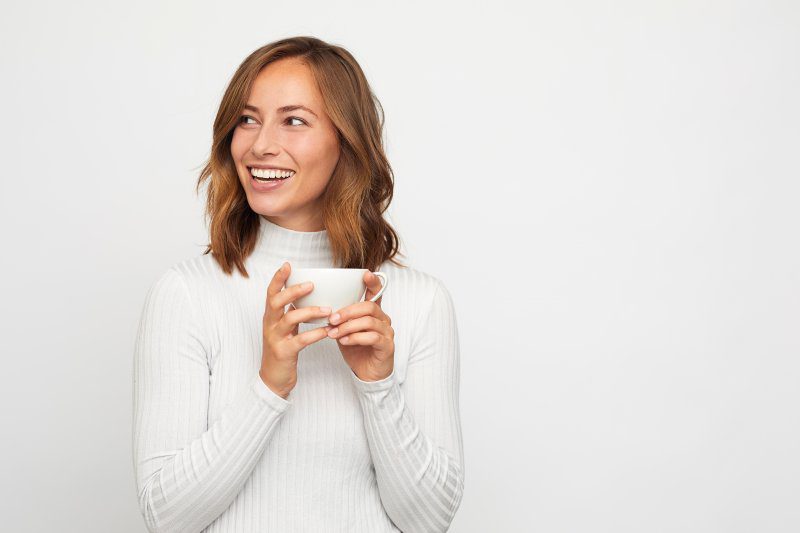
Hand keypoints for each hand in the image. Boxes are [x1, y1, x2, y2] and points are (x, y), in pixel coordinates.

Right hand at [260, 262, 332, 398]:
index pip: (271, 293)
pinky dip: (316, 334)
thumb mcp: (284, 329)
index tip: (288, 265)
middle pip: (276, 301)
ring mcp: (275, 339)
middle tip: (311, 285)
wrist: (273, 379)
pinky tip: (328, 331)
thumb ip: (292, 312)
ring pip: (290, 319)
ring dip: (311, 312)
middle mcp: (270, 325)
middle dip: (293, 291)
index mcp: (271, 317)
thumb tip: (307, 293)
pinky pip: (301, 340)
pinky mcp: (284, 352)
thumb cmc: (283, 350)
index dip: (278, 278)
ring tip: (328, 309)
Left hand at [325, 271, 394, 381]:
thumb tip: (321, 307)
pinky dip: (355, 338)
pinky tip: (344, 341)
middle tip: (332, 319)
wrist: (368, 374)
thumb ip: (339, 318)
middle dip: (348, 311)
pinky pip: (372, 337)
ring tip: (334, 333)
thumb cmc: (356, 349)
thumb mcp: (345, 330)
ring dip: (348, 326)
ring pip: (369, 321)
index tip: (365, 273)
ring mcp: (387, 332)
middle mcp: (383, 319)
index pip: (377, 292)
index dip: (372, 282)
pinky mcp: (387, 346)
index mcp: (373, 312)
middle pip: (368, 306)